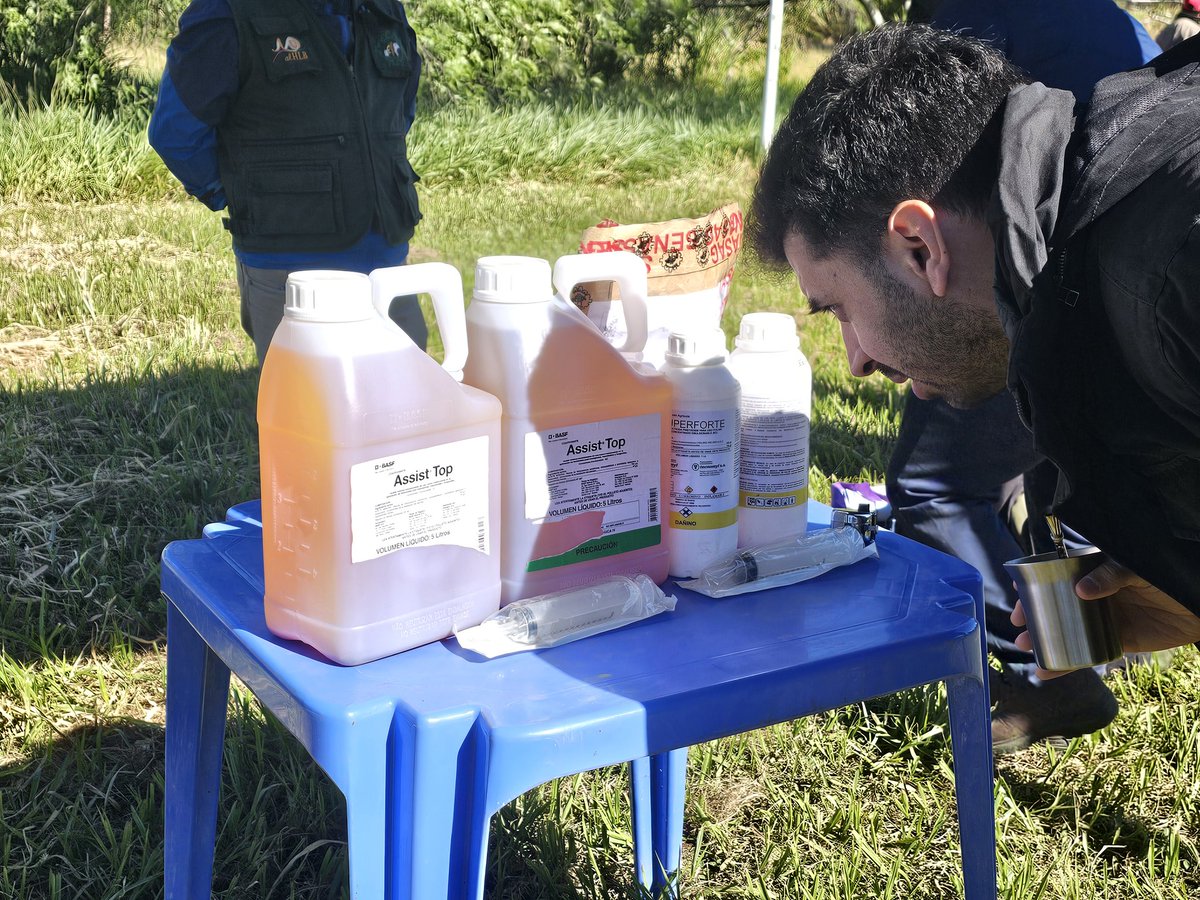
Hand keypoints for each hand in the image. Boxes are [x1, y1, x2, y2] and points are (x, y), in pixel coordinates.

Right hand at [1012, 559, 1199, 678]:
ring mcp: (1102, 620)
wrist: (1197, 610)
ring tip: (1027, 647)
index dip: (1035, 585)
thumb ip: (1110, 576)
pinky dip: (1067, 664)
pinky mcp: (1114, 642)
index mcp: (1094, 572)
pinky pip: (1085, 653)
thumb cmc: (1166, 580)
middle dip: (1033, 617)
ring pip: (1065, 631)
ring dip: (1044, 640)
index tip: (1020, 594)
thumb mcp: (1136, 570)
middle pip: (1055, 606)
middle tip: (1020, 627)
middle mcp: (1094, 596)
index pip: (1057, 576)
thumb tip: (1081, 590)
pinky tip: (1049, 671)